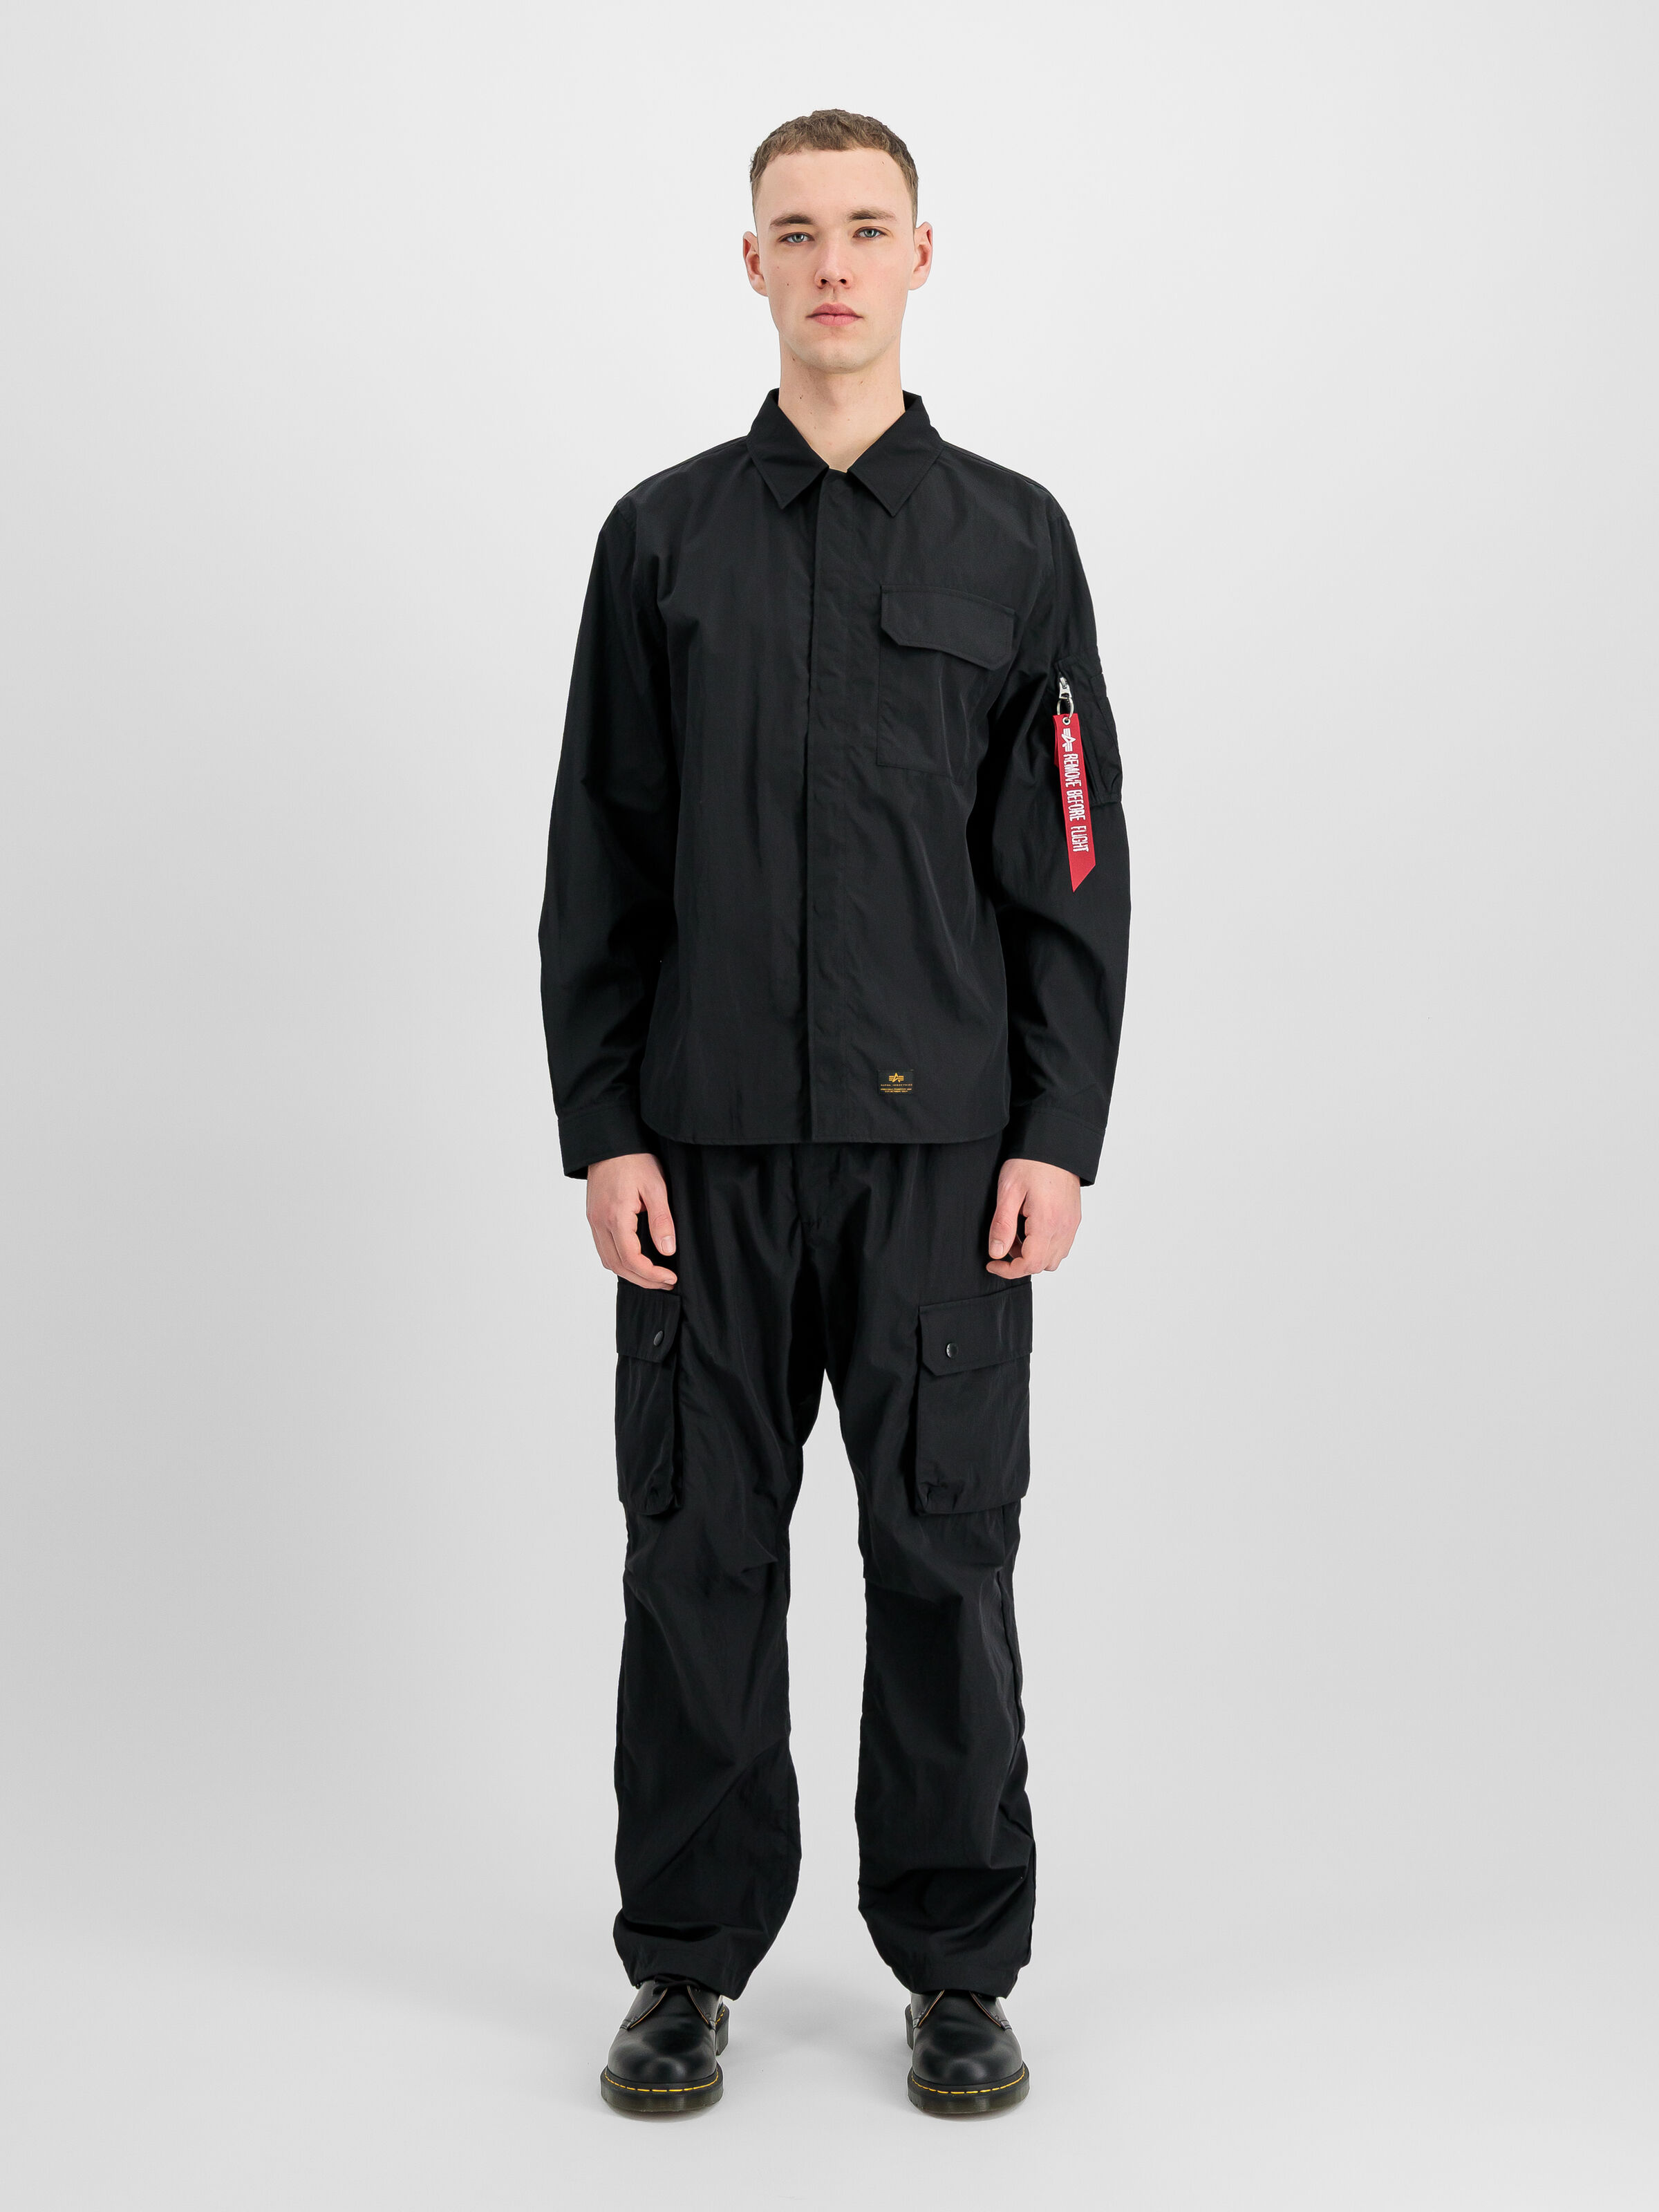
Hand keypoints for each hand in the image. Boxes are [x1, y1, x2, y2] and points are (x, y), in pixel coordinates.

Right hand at [585, 1152, 677, 1287]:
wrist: (609, 1143)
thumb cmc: (634, 1160)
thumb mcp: (655, 1187)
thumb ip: (661, 1220)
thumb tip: (668, 1251)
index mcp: (615, 1216)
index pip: (631, 1259)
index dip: (651, 1275)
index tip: (670, 1278)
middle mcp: (599, 1222)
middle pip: (617, 1266)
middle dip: (642, 1280)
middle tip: (666, 1282)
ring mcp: (593, 1221)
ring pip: (608, 1260)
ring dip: (630, 1273)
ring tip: (653, 1276)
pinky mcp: (593, 1217)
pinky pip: (603, 1249)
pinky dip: (619, 1261)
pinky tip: (636, 1260)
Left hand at [986, 1157, 1081, 1278]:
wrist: (1055, 1143)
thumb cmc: (1030, 1163)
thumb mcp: (1008, 1191)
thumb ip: (1002, 1225)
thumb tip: (997, 1253)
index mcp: (1047, 1223)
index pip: (1030, 1264)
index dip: (1009, 1270)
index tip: (992, 1264)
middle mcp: (1064, 1227)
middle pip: (1043, 1265)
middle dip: (1020, 1261)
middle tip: (1003, 1240)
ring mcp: (1072, 1224)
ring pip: (1054, 1257)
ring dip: (1034, 1254)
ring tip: (1017, 1231)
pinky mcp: (1074, 1218)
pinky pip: (1062, 1244)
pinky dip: (1045, 1245)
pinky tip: (1031, 1225)